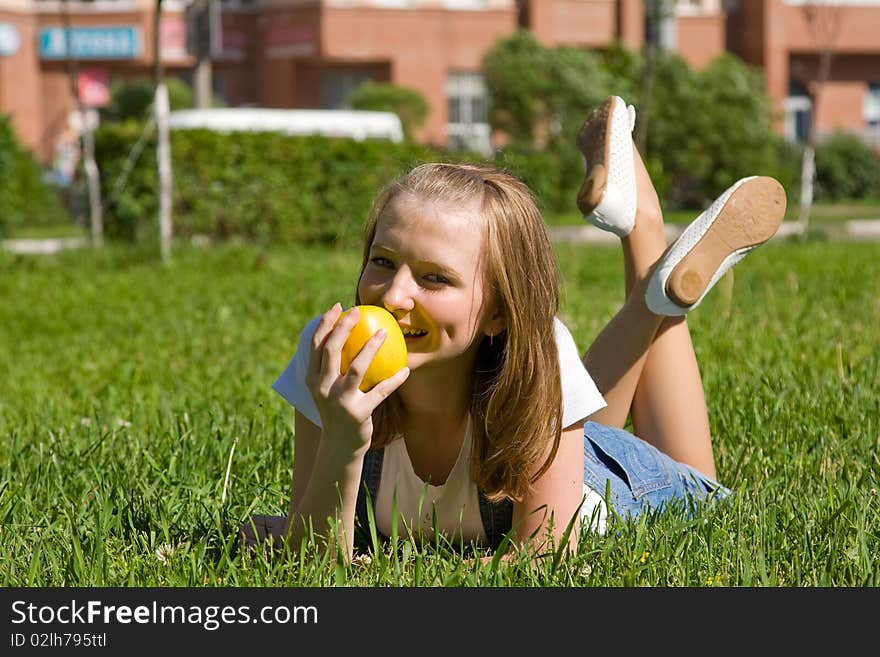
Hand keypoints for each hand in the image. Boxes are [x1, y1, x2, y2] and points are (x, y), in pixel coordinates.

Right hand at [305, 303, 409, 451]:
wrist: (339, 447)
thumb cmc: (338, 411)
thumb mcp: (328, 389)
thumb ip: (331, 367)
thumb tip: (344, 336)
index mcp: (313, 379)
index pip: (315, 345)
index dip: (325, 323)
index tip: (338, 307)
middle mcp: (322, 388)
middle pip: (331, 350)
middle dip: (344, 326)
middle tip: (359, 312)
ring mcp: (340, 401)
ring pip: (356, 368)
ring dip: (371, 347)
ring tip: (385, 332)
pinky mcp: (358, 413)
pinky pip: (380, 392)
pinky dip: (394, 380)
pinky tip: (406, 370)